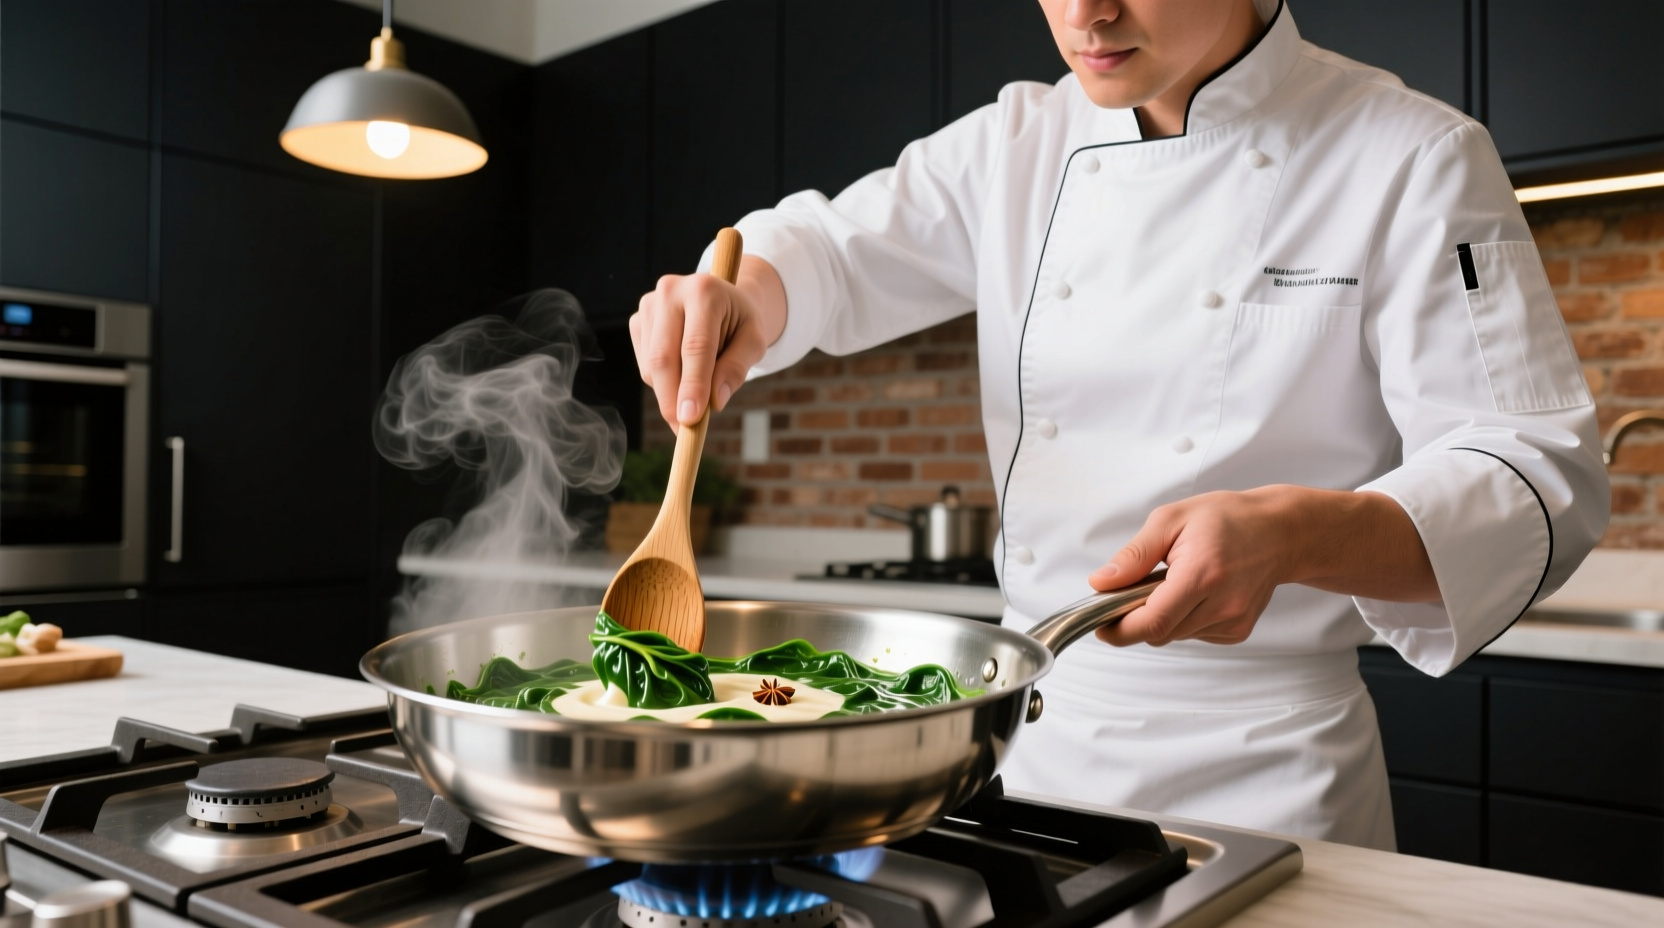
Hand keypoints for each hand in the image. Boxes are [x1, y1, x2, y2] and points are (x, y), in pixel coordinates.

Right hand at [631, 255, 785, 427]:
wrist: (724, 298)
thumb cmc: (741, 322)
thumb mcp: (754, 342)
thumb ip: (737, 369)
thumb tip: (715, 402)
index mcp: (704, 291)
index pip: (695, 347)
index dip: (692, 386)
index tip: (690, 419)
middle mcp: (670, 291)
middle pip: (664, 357)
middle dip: (672, 399)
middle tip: (684, 430)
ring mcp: (649, 305)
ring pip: (651, 366)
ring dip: (670, 392)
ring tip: (698, 391)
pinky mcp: (637, 320)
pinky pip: (645, 365)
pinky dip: (663, 382)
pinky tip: (683, 372)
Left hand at [1088, 486, 1438, 646]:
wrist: (1279, 531)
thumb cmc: (1227, 519)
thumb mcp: (1170, 520)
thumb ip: (1134, 555)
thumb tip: (1102, 582)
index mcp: (1202, 574)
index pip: (1153, 622)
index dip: (1120, 630)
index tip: (1101, 624)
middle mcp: (1222, 604)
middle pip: (1161, 633)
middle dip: (1136, 618)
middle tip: (1132, 590)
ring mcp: (1233, 621)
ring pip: (1176, 636)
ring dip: (1162, 616)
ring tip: (1172, 582)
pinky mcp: (1238, 630)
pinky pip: (1195, 634)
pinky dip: (1183, 619)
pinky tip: (1194, 592)